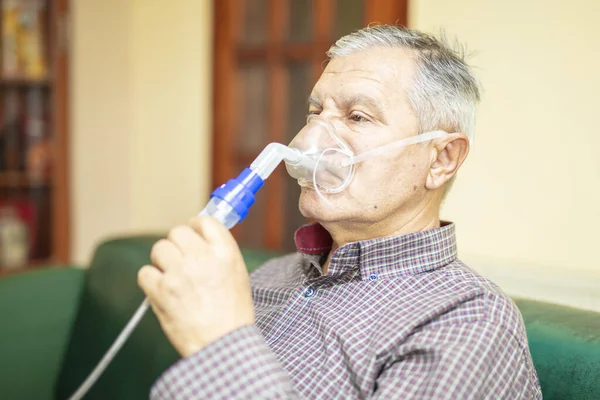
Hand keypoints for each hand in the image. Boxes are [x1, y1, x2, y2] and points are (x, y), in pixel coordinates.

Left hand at [137, 216, 254, 357]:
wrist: (222, 345)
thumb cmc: (233, 315)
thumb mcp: (238, 275)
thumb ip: (220, 253)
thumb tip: (201, 238)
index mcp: (225, 252)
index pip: (204, 221)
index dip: (195, 226)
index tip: (193, 234)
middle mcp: (201, 258)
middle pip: (177, 232)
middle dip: (177, 244)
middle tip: (180, 260)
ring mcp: (179, 273)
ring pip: (159, 248)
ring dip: (163, 261)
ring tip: (172, 278)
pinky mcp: (160, 291)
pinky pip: (145, 272)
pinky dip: (151, 281)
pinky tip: (162, 290)